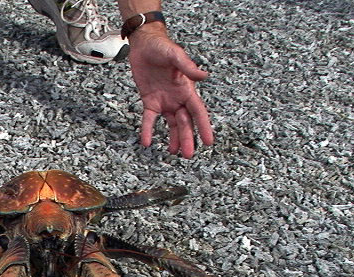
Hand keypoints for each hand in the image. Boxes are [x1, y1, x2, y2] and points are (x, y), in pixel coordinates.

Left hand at [128, 25, 213, 157]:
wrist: (144, 44)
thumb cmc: (162, 47)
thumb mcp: (175, 55)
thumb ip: (187, 66)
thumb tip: (204, 76)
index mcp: (187, 89)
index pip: (198, 112)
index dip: (203, 127)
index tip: (208, 141)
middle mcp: (177, 98)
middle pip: (185, 122)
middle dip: (187, 138)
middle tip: (189, 155)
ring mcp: (164, 101)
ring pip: (171, 124)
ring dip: (173, 138)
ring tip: (173, 153)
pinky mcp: (150, 101)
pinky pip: (149, 119)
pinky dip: (148, 130)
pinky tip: (147, 142)